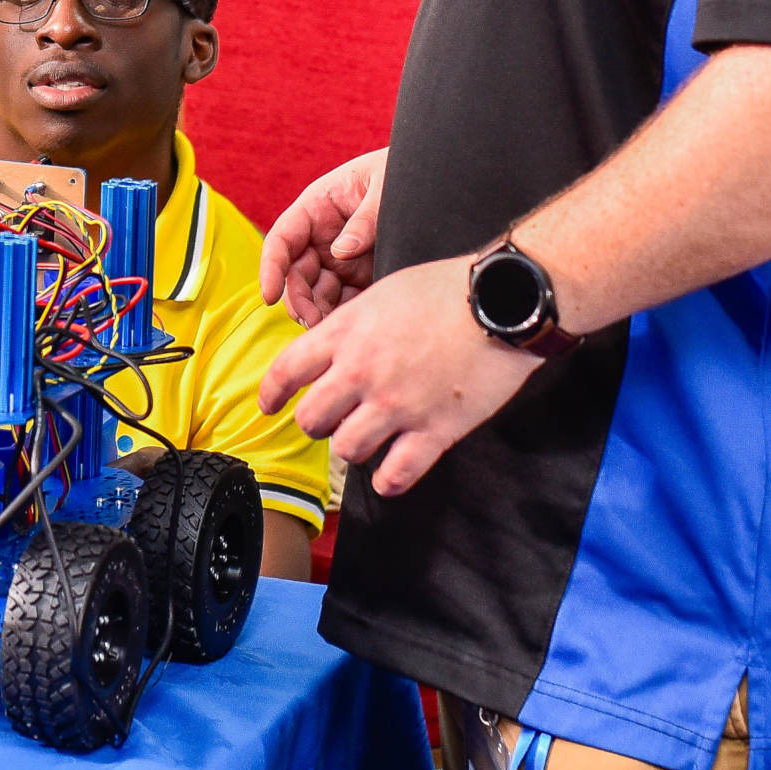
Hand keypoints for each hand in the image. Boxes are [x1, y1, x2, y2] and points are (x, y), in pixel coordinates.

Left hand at [256, 254, 540, 496]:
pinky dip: (388, 480)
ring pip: (347, 450)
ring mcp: (397, 405)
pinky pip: (395, 475)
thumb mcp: (381, 293)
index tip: (268, 406)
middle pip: (310, 419)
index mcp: (345, 333)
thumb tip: (332, 348)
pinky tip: (389, 474)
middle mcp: (362, 372)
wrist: (502, 301)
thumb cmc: (445, 289)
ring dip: (352, 448)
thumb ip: (351, 325)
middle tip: (330, 421)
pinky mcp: (435, 430)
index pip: (286, 370)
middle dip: (316, 423)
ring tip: (367, 440)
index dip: (271, 393)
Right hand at [260, 147, 387, 324]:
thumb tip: (341, 252)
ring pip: (318, 293)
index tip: (268, 295)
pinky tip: (354, 326)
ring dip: (320, 312)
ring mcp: (340, 259)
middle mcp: (323, 236)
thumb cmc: (404, 172)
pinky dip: (345, 315)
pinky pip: (346, 301)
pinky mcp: (361, 276)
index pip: (282, 239)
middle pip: (296, 274)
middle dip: (299, 300)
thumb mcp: (385, 187)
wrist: (435, 180)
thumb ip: (365, 219)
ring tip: (331, 330)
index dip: (271, 267)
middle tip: (313, 322)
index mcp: (318, 207)